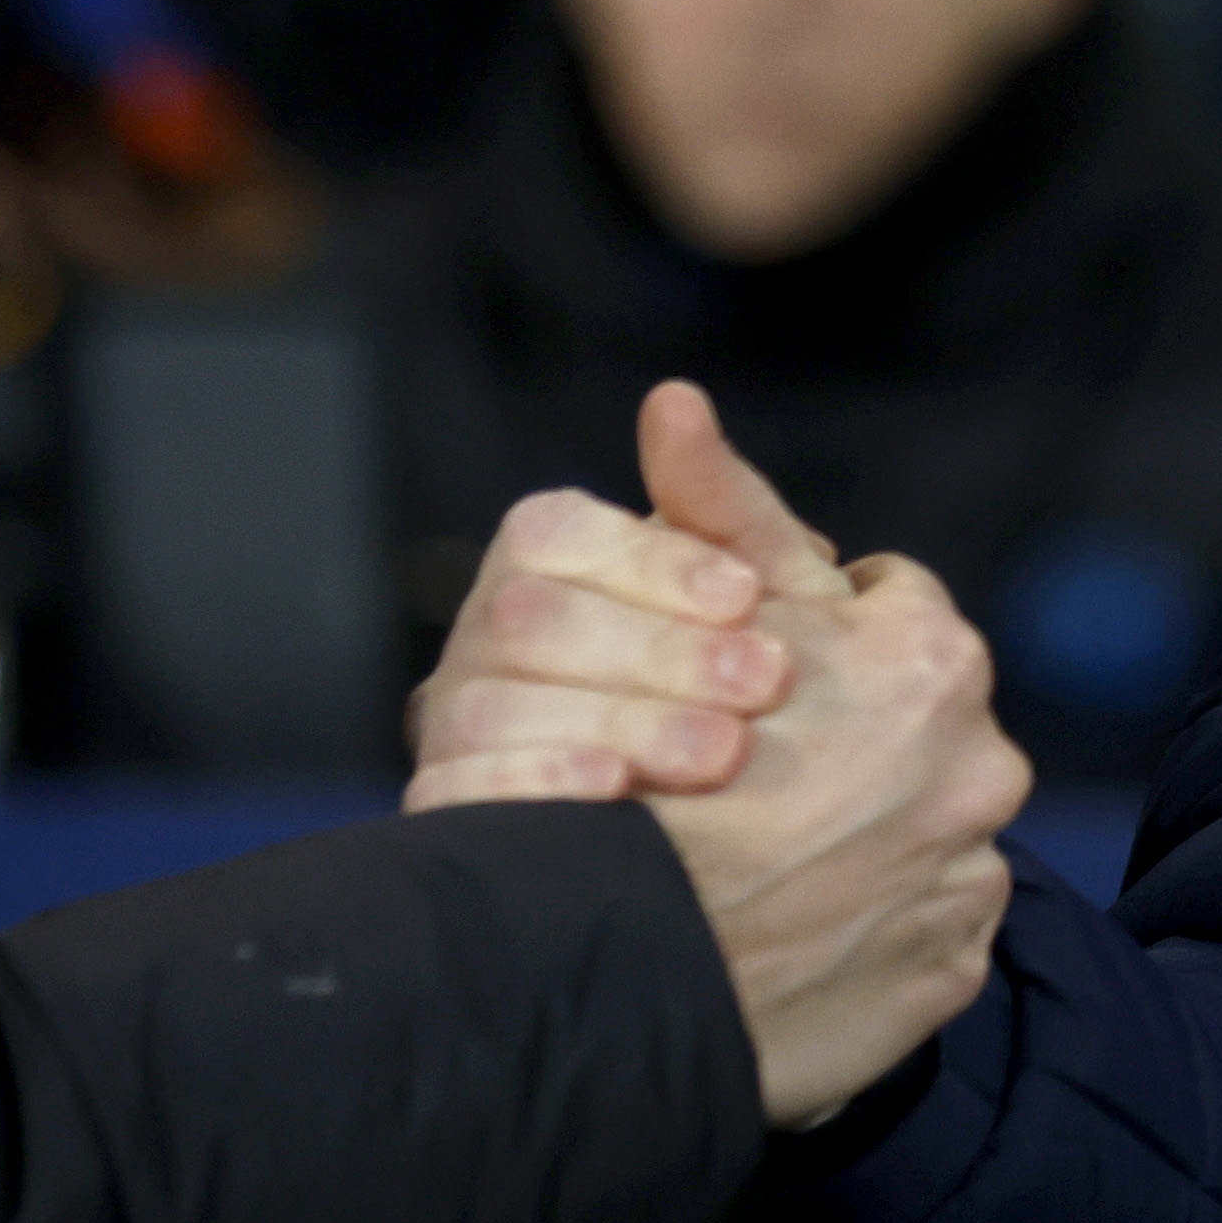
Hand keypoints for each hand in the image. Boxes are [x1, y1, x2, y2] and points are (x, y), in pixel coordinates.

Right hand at [404, 382, 842, 808]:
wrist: (771, 824)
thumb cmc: (754, 680)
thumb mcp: (762, 591)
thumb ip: (720, 502)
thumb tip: (674, 398)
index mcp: (541, 561)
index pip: (554, 533)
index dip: (650, 563)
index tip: (747, 597)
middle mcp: (482, 634)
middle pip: (527, 619)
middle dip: (654, 650)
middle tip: (765, 682)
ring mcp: (456, 723)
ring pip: (492, 707)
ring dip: (616, 721)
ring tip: (723, 751)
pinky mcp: (451, 811)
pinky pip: (456, 793)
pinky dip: (536, 785)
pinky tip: (620, 793)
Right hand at [411, 385, 1027, 1128]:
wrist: (618, 991)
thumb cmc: (635, 767)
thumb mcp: (673, 612)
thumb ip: (712, 512)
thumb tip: (677, 398)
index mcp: (930, 661)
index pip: (881, 605)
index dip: (796, 631)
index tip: (746, 672)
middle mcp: (981, 763)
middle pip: (907, 718)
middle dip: (835, 731)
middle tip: (742, 770)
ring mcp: (971, 877)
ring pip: (914, 822)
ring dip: (854, 829)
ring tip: (758, 856)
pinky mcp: (951, 973)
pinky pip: (913, 928)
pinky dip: (861, 923)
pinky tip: (781, 929)